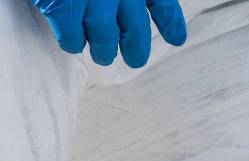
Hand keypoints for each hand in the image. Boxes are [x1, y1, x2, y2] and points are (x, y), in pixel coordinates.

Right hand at [34, 0, 186, 67]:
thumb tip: (149, 12)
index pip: (162, 2)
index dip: (169, 22)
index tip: (175, 38)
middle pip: (136, 30)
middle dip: (136, 49)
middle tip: (134, 58)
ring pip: (105, 38)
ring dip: (104, 50)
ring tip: (102, 54)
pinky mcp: (64, 7)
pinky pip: (72, 36)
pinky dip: (73, 41)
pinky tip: (73, 42)